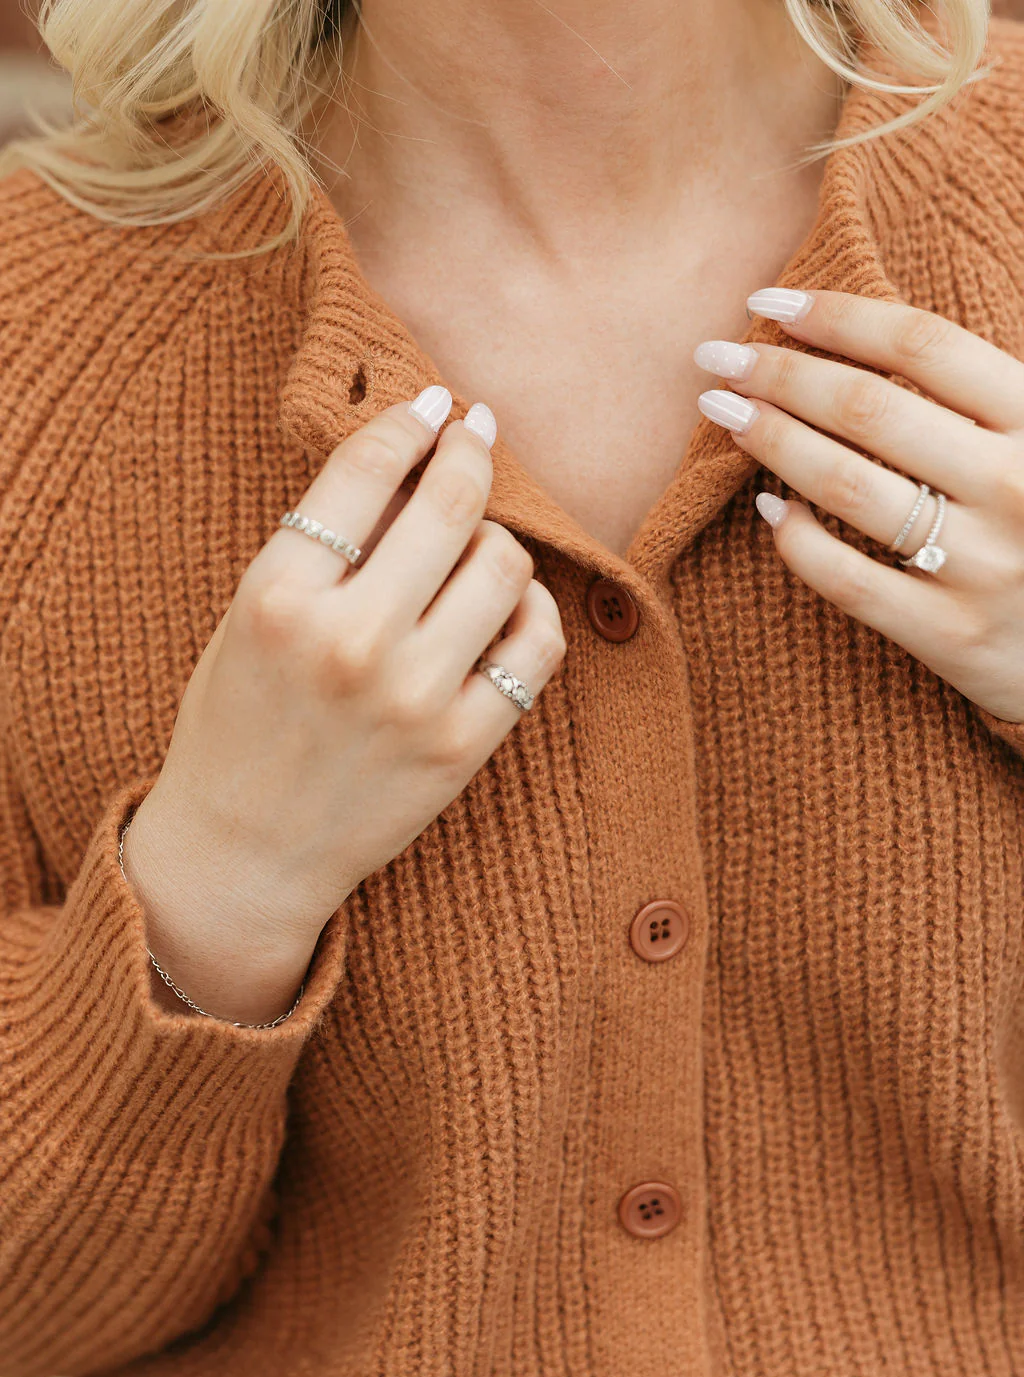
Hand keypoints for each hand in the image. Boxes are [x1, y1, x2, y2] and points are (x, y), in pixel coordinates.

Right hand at [131, 388, 566, 953]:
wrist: (244, 852)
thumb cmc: (239, 723)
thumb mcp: (250, 619)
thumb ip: (322, 547)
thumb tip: (415, 459)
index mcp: (278, 596)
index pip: (366, 469)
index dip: (411, 420)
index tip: (434, 405)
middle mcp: (349, 641)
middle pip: (451, 504)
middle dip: (471, 453)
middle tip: (475, 437)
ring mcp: (413, 697)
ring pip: (504, 565)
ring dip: (498, 538)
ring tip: (476, 545)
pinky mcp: (462, 746)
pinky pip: (538, 646)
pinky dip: (534, 611)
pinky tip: (509, 607)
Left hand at [694, 288, 1023, 725]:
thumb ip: (981, 395)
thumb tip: (857, 329)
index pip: (922, 345)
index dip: (836, 315)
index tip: (766, 302)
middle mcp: (1015, 485)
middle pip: (867, 408)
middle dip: (777, 373)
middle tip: (716, 359)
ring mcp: (982, 564)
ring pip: (845, 486)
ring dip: (769, 440)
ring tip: (722, 412)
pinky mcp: (951, 633)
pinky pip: (847, 580)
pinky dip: (797, 540)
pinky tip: (769, 509)